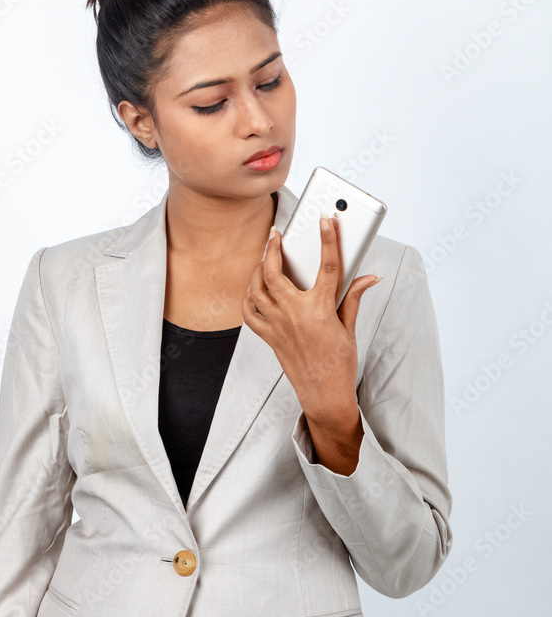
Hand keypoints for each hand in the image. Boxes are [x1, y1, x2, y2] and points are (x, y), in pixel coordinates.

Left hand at [242, 215, 381, 432]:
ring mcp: (278, 326)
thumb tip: (368, 277)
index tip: (326, 222)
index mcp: (320, 309)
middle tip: (276, 235)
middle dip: (273, 248)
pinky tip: (254, 288)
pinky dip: (248, 298)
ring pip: (258, 290)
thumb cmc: (339, 363)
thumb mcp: (350, 328)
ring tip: (264, 258)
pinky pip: (250, 313)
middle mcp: (295, 314)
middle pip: (276, 273)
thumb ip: (353, 297)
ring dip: (258, 270)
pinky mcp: (269, 337)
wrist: (324, 395)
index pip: (327, 266)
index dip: (328, 241)